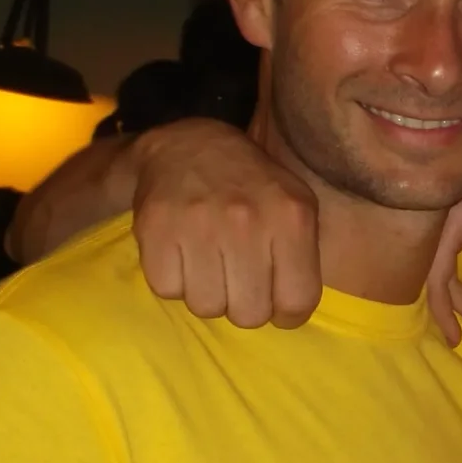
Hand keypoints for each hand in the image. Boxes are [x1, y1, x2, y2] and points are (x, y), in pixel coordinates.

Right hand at [131, 119, 319, 328]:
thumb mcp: (297, 208)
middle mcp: (247, 220)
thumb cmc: (253, 188)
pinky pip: (167, 290)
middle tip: (239, 281)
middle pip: (249, 314)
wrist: (188, 147)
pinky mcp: (156, 228)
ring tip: (210, 265)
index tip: (276, 304)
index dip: (287, 314)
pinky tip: (183, 256)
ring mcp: (199, 224)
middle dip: (245, 306)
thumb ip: (305, 258)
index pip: (297, 301)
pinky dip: (174, 281)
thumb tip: (293, 312)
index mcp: (292, 217)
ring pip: (206, 307)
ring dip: (208, 294)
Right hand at [424, 92, 461, 346]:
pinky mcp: (443, 197)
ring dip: (451, 285)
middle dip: (449, 303)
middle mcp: (431, 210)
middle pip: (428, 269)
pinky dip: (450, 263)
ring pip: (432, 256)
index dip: (444, 311)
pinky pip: (438, 240)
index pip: (434, 276)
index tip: (456, 339)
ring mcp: (434, 202)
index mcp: (447, 216)